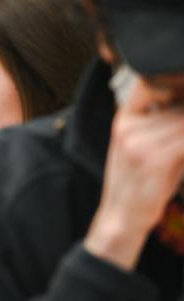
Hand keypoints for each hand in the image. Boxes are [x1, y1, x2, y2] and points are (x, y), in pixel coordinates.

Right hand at [85, 80, 183, 269]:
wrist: (121, 217)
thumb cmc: (137, 183)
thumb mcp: (138, 147)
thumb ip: (160, 124)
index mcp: (123, 120)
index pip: (148, 84)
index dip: (173, 83)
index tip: (182, 92)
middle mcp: (129, 127)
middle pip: (178, 106)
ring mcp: (139, 143)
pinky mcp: (154, 160)